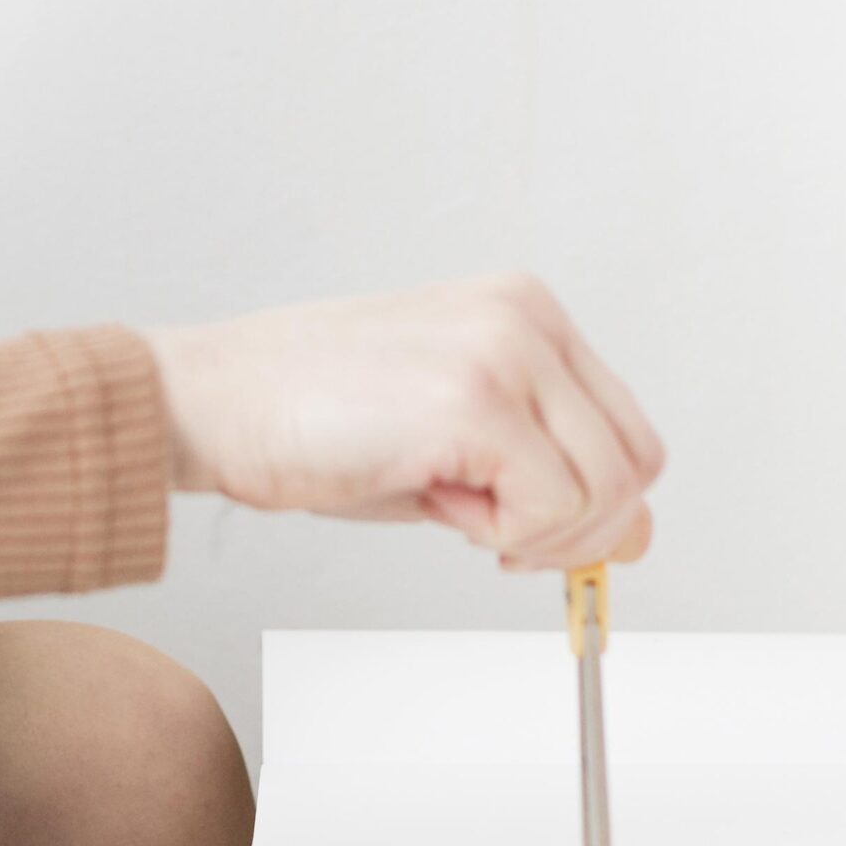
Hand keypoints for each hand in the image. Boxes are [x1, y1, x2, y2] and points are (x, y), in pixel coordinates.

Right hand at [150, 274, 664, 568]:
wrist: (211, 401)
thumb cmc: (307, 417)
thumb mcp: (454, 439)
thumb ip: (546, 472)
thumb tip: (632, 536)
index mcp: (522, 309)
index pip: (625, 430)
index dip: (588, 504)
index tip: (524, 528)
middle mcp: (524, 316)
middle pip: (635, 463)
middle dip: (573, 529)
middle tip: (489, 532)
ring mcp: (503, 349)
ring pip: (605, 492)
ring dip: (530, 532)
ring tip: (446, 500)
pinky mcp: (474, 398)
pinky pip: (550, 508)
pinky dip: (498, 533)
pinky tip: (430, 494)